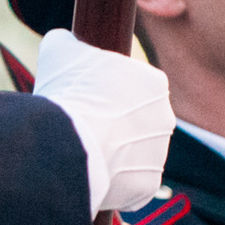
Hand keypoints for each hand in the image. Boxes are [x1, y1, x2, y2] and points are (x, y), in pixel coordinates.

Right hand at [31, 30, 172, 214]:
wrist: (68, 146)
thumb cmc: (68, 94)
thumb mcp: (58, 49)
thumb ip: (66, 40)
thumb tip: (62, 39)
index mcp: (154, 82)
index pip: (135, 83)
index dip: (107, 89)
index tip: (86, 96)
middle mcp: (165, 118)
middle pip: (137, 119)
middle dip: (114, 122)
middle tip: (83, 124)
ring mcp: (158, 154)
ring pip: (134, 152)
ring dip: (113, 152)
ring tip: (82, 151)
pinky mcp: (148, 185)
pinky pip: (130, 182)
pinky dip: (112, 181)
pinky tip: (90, 174)